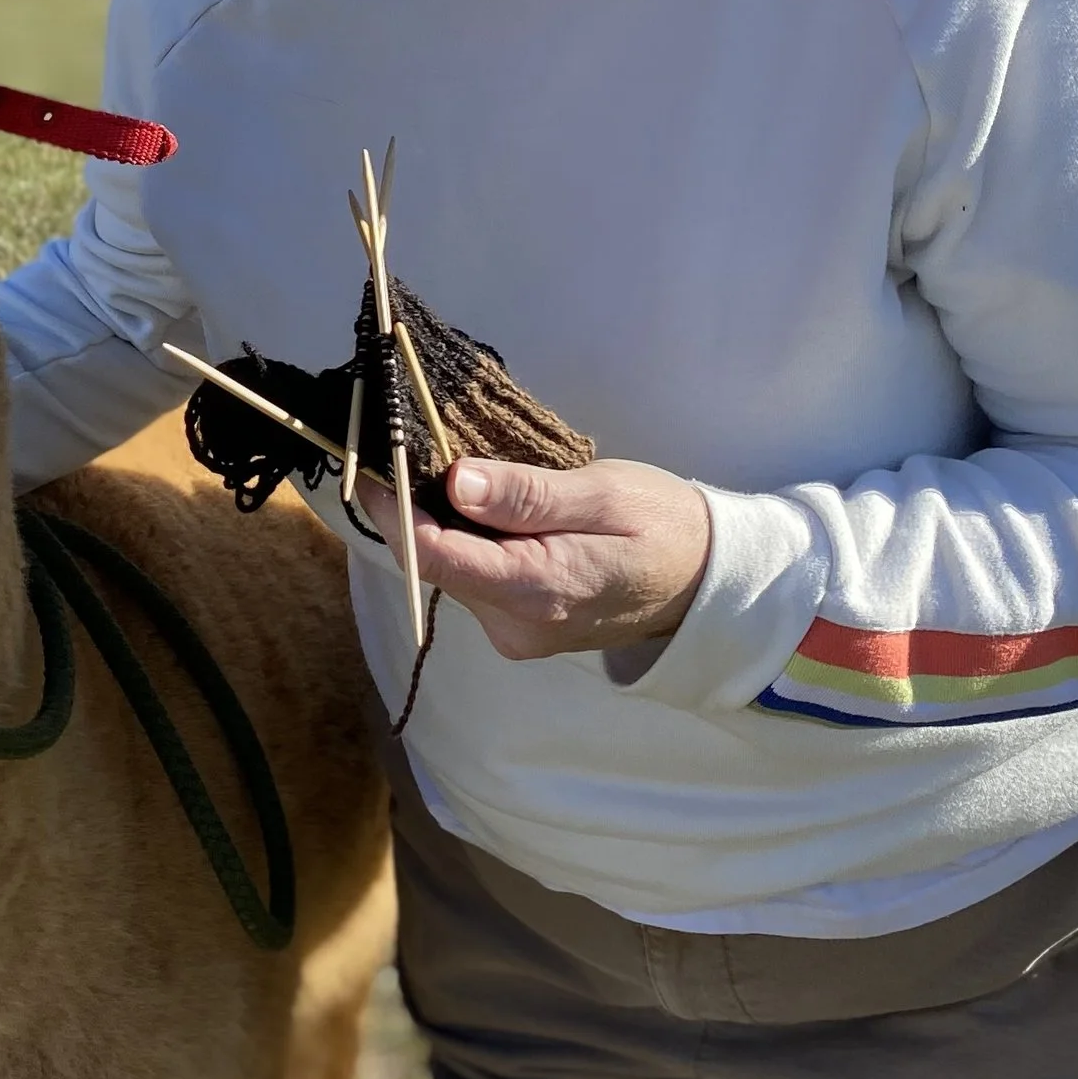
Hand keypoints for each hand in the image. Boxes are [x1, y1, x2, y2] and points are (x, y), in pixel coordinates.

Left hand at [363, 456, 711, 662]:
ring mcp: (515, 634)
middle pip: (432, 564)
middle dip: (409, 507)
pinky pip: (472, 578)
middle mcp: (514, 626)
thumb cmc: (666, 526)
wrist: (708, 583)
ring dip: (435, 521)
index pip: (433, 555)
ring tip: (436, 464)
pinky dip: (462, 539)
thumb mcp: (604, 493)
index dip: (391, 509)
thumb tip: (456, 483)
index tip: (368, 461)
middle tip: (399, 444)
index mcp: (537, 591)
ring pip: (449, 570)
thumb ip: (528, 495)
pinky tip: (473, 504)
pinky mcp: (519, 628)